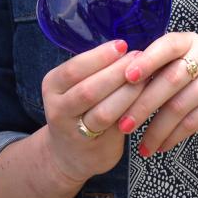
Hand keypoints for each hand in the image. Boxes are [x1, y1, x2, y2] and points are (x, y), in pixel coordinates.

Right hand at [38, 39, 146, 185]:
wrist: (69, 152)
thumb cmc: (78, 108)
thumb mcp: (74, 85)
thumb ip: (93, 70)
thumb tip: (124, 46)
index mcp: (52, 85)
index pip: (74, 68)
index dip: (99, 56)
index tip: (122, 45)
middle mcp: (57, 109)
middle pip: (89, 89)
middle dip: (117, 72)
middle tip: (139, 59)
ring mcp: (74, 132)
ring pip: (104, 111)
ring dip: (128, 93)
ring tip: (145, 78)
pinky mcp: (94, 148)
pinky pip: (116, 128)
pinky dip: (131, 111)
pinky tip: (144, 99)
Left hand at [114, 32, 197, 156]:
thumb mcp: (185, 66)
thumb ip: (160, 69)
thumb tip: (118, 82)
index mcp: (190, 41)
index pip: (167, 45)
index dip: (146, 60)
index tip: (126, 77)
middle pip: (170, 79)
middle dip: (142, 105)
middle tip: (123, 125)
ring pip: (179, 105)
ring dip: (156, 129)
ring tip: (142, 145)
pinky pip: (193, 122)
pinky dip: (173, 136)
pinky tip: (161, 146)